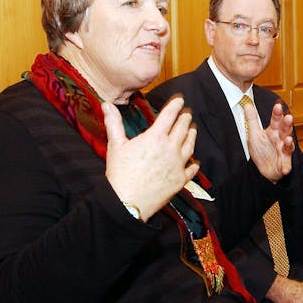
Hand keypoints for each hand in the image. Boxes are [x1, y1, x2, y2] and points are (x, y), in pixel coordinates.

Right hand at [103, 97, 199, 220]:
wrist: (127, 202)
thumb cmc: (120, 174)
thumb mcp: (115, 145)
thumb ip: (113, 123)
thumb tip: (107, 104)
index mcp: (155, 137)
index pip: (170, 115)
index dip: (176, 104)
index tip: (180, 99)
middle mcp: (170, 148)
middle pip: (183, 128)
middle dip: (186, 117)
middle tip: (187, 112)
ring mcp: (177, 164)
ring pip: (190, 145)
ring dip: (192, 135)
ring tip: (193, 129)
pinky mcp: (180, 180)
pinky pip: (192, 169)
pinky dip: (194, 163)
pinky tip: (195, 161)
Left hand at [244, 101, 294, 181]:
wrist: (263, 169)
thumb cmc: (261, 150)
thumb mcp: (254, 134)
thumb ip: (252, 120)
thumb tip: (247, 105)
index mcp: (273, 131)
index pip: (276, 120)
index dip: (277, 113)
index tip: (277, 106)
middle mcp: (280, 139)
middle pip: (285, 130)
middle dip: (287, 124)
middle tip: (288, 117)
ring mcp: (283, 150)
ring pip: (288, 145)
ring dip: (289, 143)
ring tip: (288, 140)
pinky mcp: (284, 162)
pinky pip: (286, 164)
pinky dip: (286, 166)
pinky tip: (285, 168)